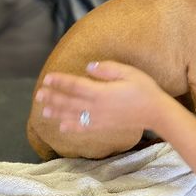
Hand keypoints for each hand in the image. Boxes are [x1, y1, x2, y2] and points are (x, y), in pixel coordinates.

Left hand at [35, 61, 166, 133]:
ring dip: (57, 113)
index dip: (60, 81)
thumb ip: (108, 69)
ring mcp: (99, 119)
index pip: (75, 86)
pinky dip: (71, 127)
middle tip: (39, 94)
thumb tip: (88, 67)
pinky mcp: (104, 127)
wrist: (156, 113)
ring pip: (73, 116)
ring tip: (43, 111)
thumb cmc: (145, 89)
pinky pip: (83, 128)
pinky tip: (62, 127)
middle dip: (53, 98)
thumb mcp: (129, 73)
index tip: (48, 78)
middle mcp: (97, 107)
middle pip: (69, 102)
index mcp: (101, 92)